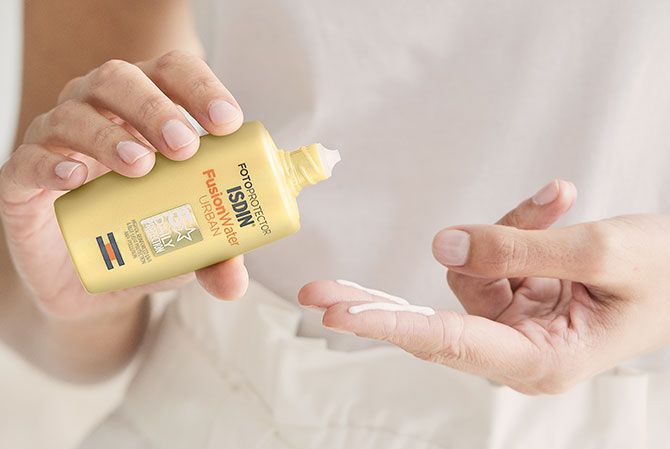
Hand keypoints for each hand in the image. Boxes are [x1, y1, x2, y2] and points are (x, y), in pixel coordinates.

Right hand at [0, 51, 247, 320]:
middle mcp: (101, 111)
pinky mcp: (23, 178)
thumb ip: (216, 255)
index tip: (227, 123)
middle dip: (156, 108)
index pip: (173, 74)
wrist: (86, 278)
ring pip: (74, 113)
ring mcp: (58, 140)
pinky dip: (51, 163)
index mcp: (149, 112)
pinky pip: (29, 159)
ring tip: (139, 167)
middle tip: (184, 146)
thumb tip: (234, 280)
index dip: (200, 88)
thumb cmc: (144, 236)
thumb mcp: (188, 246)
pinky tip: (75, 178)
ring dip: (109, 135)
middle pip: (121, 79)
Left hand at [299, 180, 669, 393]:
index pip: (448, 342)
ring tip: (559, 203)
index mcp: (541, 361)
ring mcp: (514, 321)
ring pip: (471, 268)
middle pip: (431, 324)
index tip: (337, 316)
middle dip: (382, 299)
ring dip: (509, 228)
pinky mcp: (516, 295)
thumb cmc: (665, 274)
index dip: (389, 326)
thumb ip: (524, 248)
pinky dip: (518, 224)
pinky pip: (493, 252)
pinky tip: (556, 202)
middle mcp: (517, 348)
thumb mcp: (603, 253)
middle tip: (319, 291)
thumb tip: (444, 244)